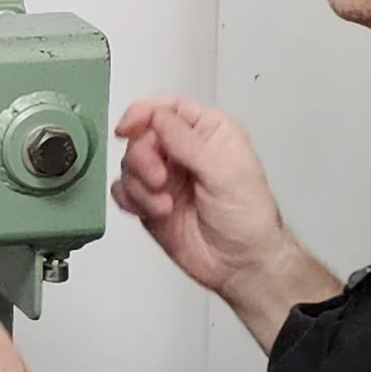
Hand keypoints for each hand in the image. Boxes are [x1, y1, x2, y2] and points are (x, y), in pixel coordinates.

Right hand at [111, 96, 336, 348]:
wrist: (240, 263)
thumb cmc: (248, 217)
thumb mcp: (225, 172)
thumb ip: (187, 142)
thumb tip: (155, 115)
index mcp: (208, 132)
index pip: (166, 108)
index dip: (143, 113)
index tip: (128, 129)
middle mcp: (183, 150)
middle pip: (141, 136)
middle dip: (143, 158)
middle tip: (160, 180)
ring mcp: (164, 176)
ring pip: (128, 164)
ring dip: (140, 185)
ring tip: (164, 205)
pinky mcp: (149, 201)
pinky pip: (122, 190)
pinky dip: (131, 200)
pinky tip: (154, 212)